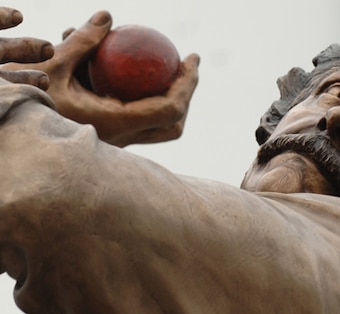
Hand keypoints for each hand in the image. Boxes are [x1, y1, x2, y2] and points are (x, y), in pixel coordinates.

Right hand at [2, 11, 199, 146]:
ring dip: (164, 94)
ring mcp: (116, 140)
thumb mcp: (50, 65)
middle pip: (173, 124)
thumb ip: (81, 41)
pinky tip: (122, 66)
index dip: (188, 85)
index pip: (170, 109)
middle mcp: (122, 138)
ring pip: (156, 124)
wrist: (12, 137)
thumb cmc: (27, 101)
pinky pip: (134, 115)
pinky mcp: (107, 135)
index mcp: (117, 124)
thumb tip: (107, 16)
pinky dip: (137, 93)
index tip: (191, 57)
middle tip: (183, 62)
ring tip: (159, 62)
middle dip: (185, 94)